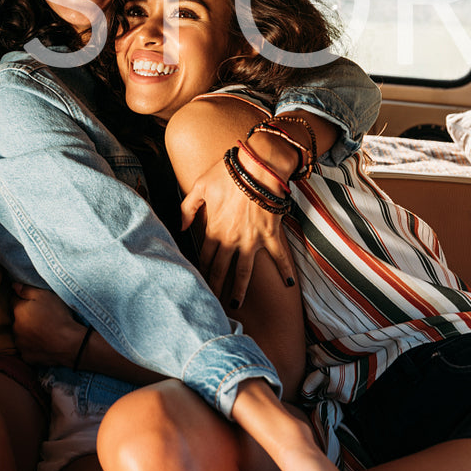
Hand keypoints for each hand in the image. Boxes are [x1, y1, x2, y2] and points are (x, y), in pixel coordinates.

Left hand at [11, 283, 85, 367]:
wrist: (70, 344)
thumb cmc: (58, 316)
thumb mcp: (44, 295)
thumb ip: (26, 289)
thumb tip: (13, 285)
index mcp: (18, 311)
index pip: (14, 300)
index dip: (24, 299)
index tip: (34, 302)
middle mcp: (15, 328)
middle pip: (17, 318)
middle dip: (26, 316)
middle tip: (42, 316)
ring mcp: (20, 345)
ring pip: (21, 334)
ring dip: (28, 332)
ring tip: (45, 330)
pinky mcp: (27, 357)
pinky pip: (28, 349)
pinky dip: (33, 346)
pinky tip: (44, 342)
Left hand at [181, 151, 296, 306]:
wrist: (258, 166)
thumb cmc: (228, 173)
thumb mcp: (200, 186)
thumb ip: (187, 208)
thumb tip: (181, 227)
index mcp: (214, 228)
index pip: (205, 256)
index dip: (201, 271)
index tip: (198, 282)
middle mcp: (232, 239)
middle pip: (221, 269)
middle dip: (216, 286)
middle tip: (212, 302)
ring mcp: (253, 239)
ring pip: (244, 271)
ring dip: (240, 288)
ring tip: (236, 304)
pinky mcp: (271, 234)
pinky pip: (279, 256)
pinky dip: (285, 270)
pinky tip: (289, 284)